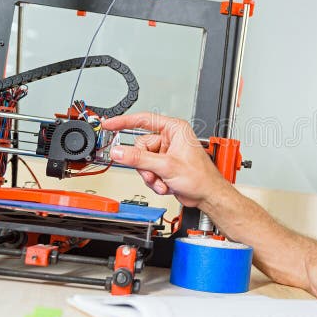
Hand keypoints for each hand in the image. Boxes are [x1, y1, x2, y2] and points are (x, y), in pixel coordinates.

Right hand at [101, 112, 228, 208]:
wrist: (207, 195)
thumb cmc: (200, 177)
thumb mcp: (166, 166)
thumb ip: (139, 158)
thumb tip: (118, 152)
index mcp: (174, 129)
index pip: (143, 120)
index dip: (124, 122)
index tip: (109, 124)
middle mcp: (170, 139)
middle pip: (140, 146)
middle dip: (144, 165)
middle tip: (152, 174)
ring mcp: (166, 153)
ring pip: (142, 161)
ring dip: (149, 175)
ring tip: (162, 181)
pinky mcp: (163, 165)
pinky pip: (147, 170)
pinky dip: (153, 180)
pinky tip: (165, 184)